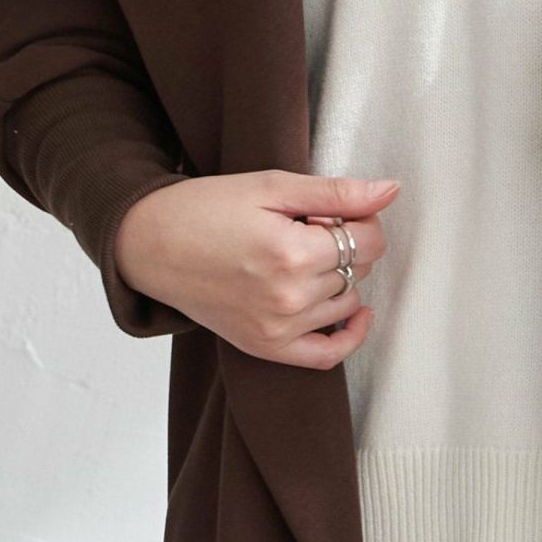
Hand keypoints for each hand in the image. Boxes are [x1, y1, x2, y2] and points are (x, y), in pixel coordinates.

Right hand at [113, 170, 400, 367]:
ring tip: (305, 254)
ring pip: (348, 302)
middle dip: (348, 243)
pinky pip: (326, 356)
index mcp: (292, 254)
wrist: (150, 243)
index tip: (336, 209)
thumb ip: (337, 193)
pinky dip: (348, 336)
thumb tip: (390, 192)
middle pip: (360, 269)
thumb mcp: (273, 186)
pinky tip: (355, 311)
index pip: (369, 240)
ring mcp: (277, 329)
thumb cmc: (207, 208)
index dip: (362, 218)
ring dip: (342, 277)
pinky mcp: (265, 347)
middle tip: (310, 226)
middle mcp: (288, 298)